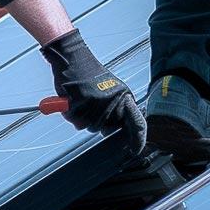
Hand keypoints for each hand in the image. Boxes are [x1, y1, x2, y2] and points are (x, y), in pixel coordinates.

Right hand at [40, 28, 147, 155]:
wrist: (73, 58)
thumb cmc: (89, 76)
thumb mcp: (111, 91)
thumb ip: (117, 109)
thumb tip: (114, 130)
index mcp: (125, 98)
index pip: (138, 124)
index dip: (138, 140)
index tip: (135, 150)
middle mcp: (114, 101)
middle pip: (107, 129)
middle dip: (97, 124)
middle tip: (91, 108)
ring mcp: (98, 101)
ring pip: (90, 126)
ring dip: (82, 118)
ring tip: (81, 100)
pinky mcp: (82, 101)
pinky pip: (75, 119)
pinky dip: (71, 114)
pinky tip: (72, 100)